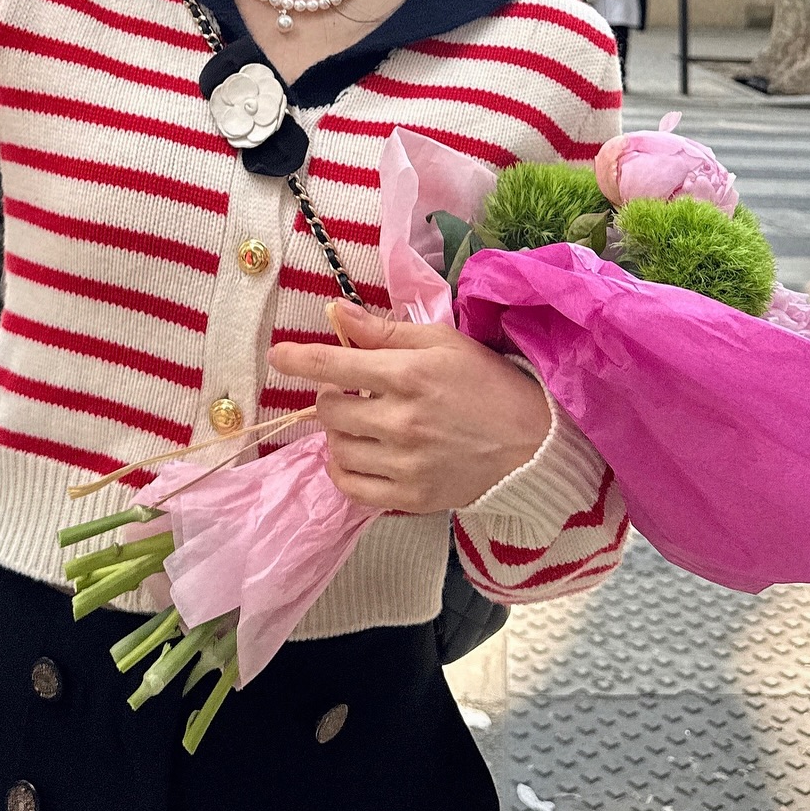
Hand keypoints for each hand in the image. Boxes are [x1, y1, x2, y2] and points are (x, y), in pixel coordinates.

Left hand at [267, 300, 550, 512]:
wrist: (531, 445)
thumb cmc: (486, 383)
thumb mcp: (442, 342)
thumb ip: (384, 332)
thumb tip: (334, 312)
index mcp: (408, 376)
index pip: (333, 365)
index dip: (297, 359)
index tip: (278, 356)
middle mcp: (401, 422)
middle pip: (329, 410)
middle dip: (330, 396)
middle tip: (351, 391)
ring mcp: (404, 465)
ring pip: (336, 449)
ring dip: (339, 433)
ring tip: (362, 422)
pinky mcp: (410, 498)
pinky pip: (351, 489)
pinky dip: (344, 471)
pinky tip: (359, 455)